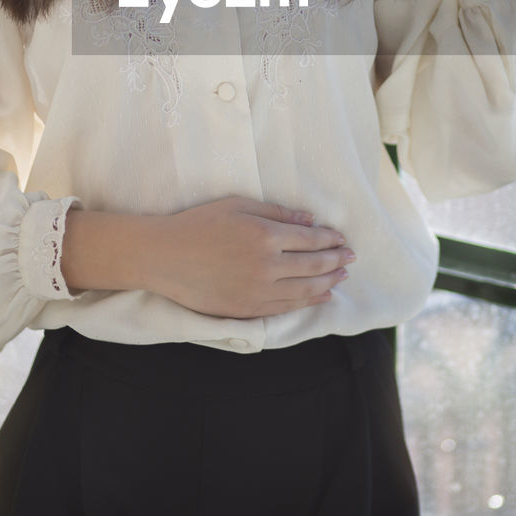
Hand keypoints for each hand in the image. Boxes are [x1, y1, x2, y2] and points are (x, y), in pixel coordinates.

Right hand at [153, 196, 354, 318]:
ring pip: (305, 291)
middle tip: (350, 257)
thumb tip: (310, 219)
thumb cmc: (198, 224)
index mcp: (265, 235)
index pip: (310, 239)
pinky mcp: (248, 310)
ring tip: (341, 277)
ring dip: (328, 283)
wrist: (164, 257)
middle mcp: (267, 266)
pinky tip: (320, 296)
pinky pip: (286, 308)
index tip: (342, 238)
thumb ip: (276, 212)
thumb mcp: (237, 205)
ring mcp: (258, 292)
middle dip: (336, 261)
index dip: (330, 239)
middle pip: (313, 266)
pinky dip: (308, 302)